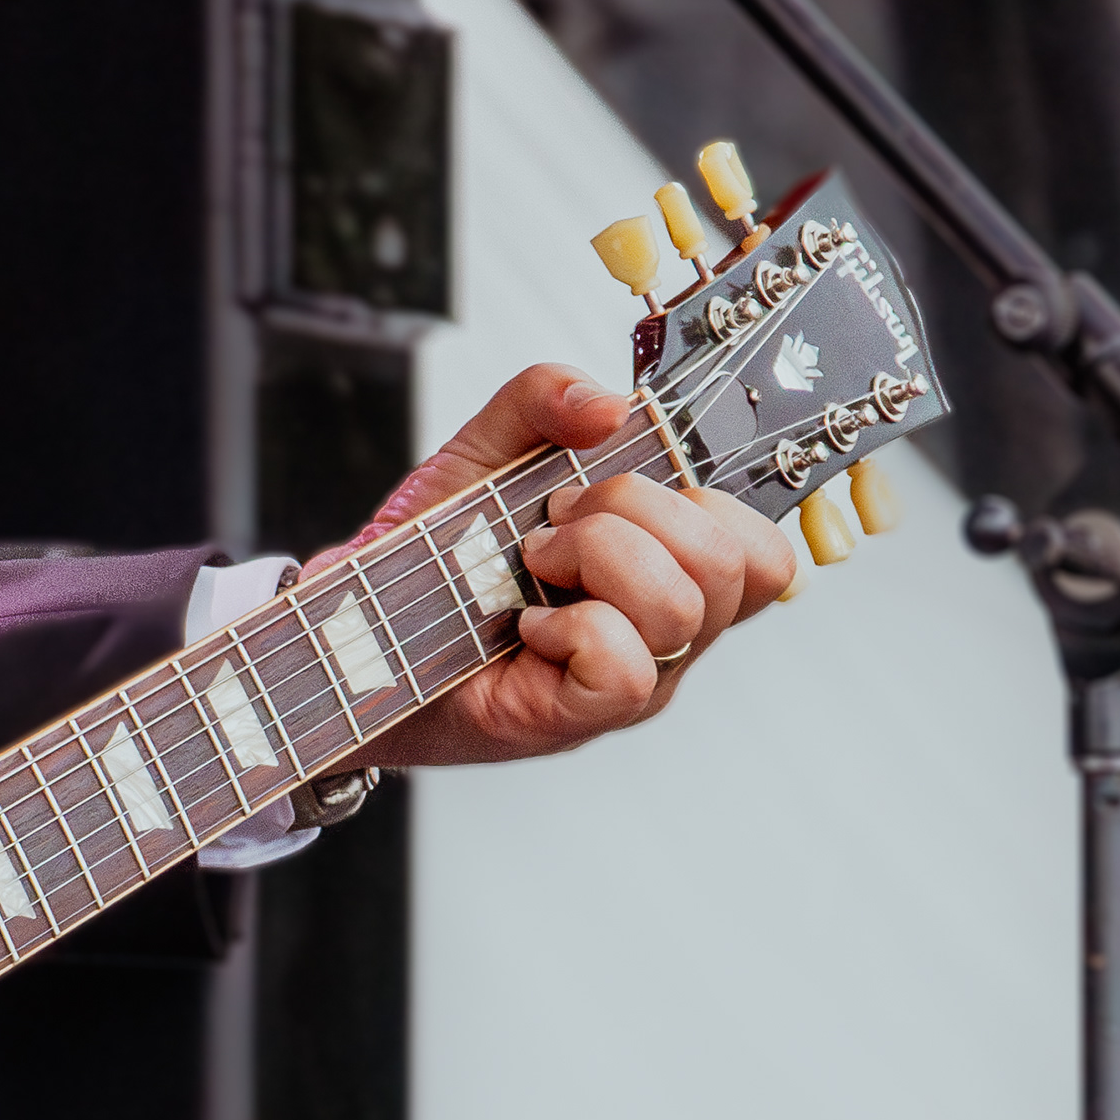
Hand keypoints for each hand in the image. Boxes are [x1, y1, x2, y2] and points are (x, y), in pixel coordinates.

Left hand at [331, 362, 796, 769]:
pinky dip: (573, 629)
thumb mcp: (485, 450)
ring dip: (596, 559)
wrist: (355, 634)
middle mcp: (668, 635)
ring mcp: (634, 684)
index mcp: (671, 572)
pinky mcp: (580, 719)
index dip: (709, 502)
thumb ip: (544, 400)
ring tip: (532, 564)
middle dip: (633, 511)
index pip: (764, 552)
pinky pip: (627, 670)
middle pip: (731, 565)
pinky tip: (526, 626)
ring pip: (682, 609)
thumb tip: (610, 404)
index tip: (614, 485)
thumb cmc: (435, 558)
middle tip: (554, 523)